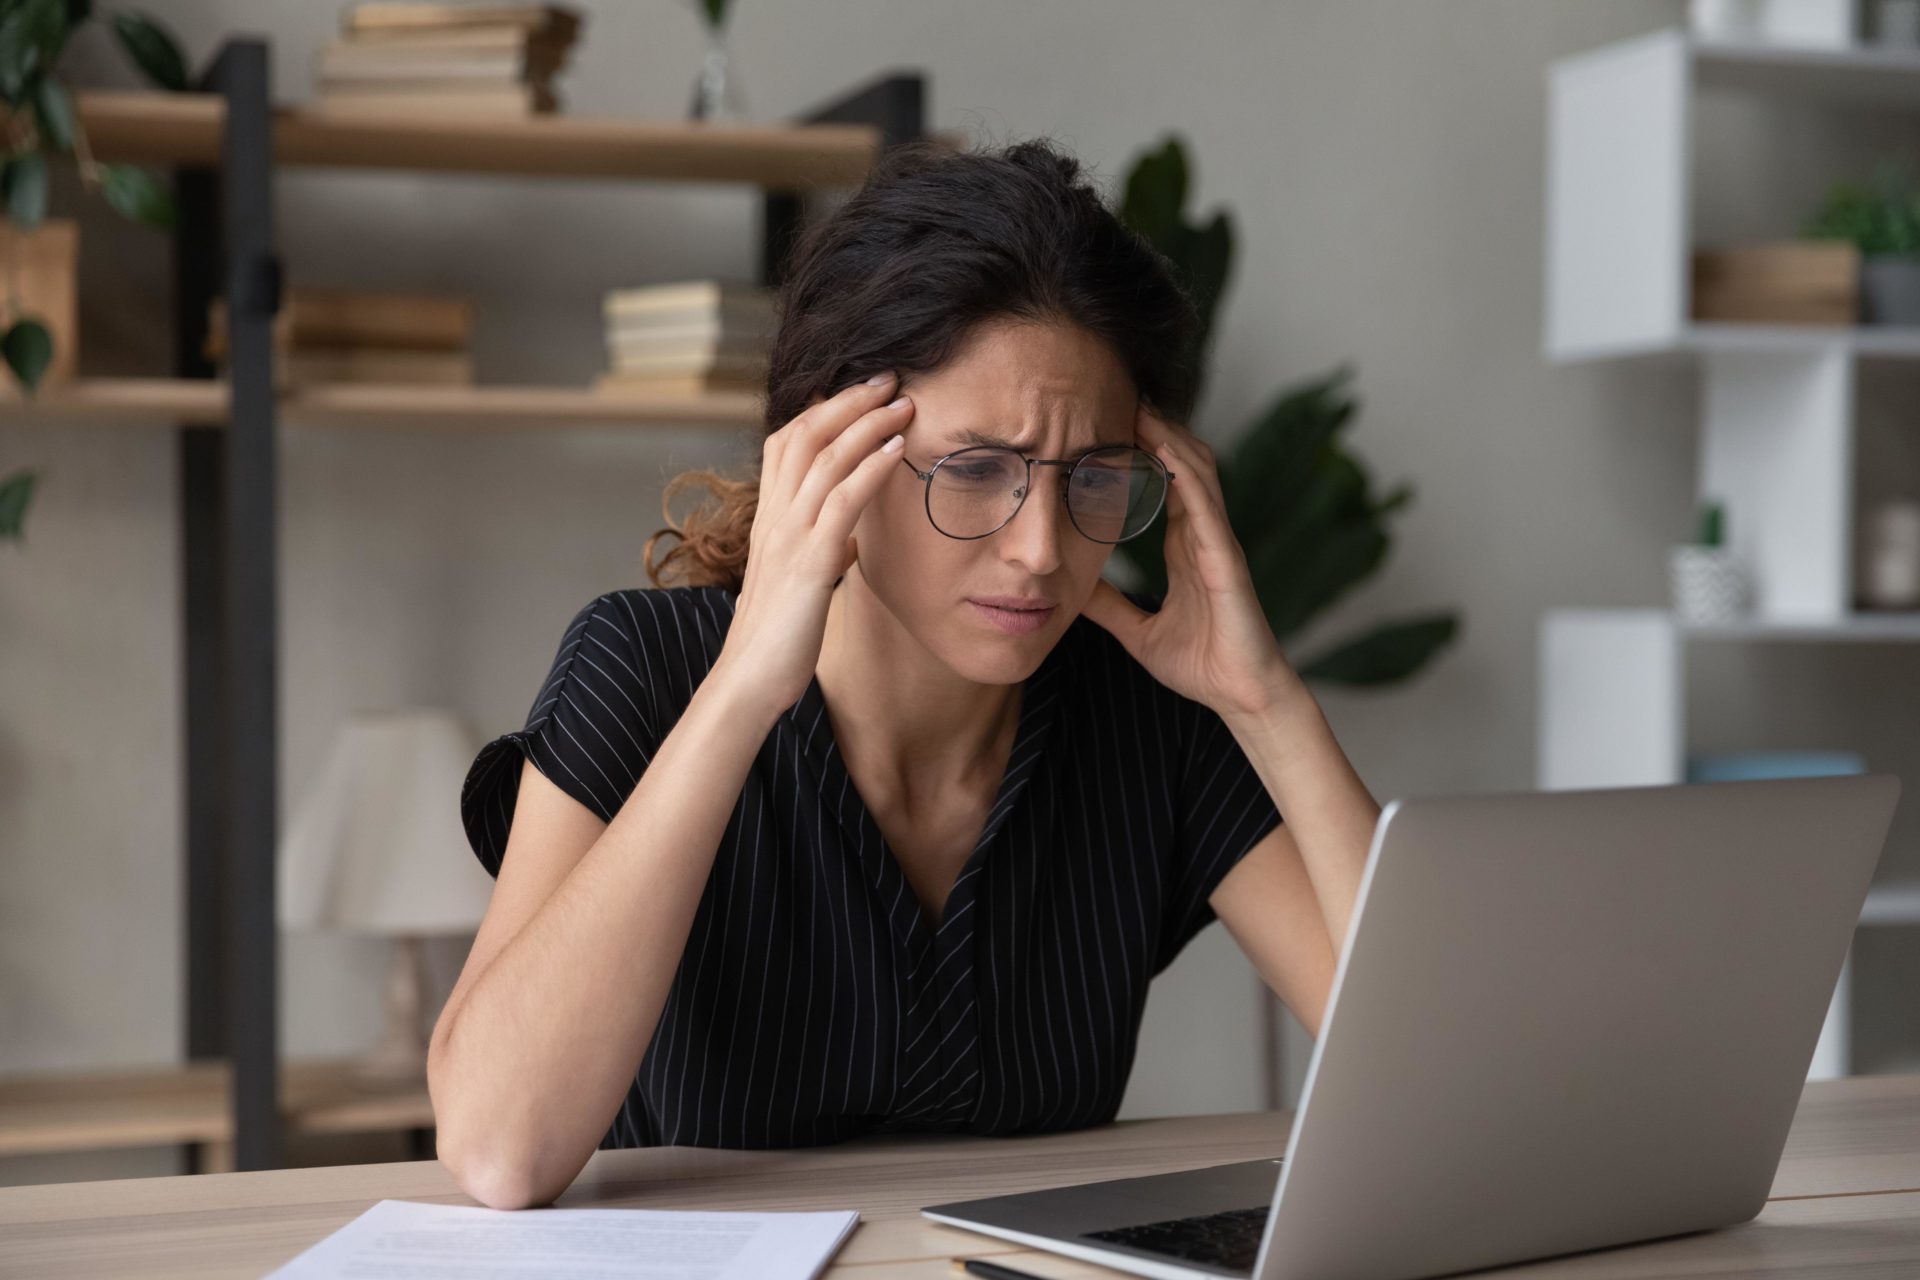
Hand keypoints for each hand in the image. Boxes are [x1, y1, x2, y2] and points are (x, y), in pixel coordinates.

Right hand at [714, 371, 915, 714]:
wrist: (747, 682)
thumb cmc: (776, 639)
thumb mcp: (798, 584)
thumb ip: (818, 552)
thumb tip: (848, 540)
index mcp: (769, 520)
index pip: (787, 443)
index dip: (823, 410)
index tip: (861, 391)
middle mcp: (774, 518)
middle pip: (806, 434)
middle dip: (849, 399)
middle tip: (889, 376)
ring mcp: (789, 538)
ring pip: (825, 459)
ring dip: (868, 423)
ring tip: (904, 402)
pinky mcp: (809, 564)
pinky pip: (841, 502)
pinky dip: (871, 469)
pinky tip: (897, 450)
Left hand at [1079, 403, 1296, 720]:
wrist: (1240, 697)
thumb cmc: (1201, 666)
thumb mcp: (1137, 631)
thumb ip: (1109, 606)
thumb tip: (1072, 588)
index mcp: (1185, 547)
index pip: (1165, 482)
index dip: (1141, 451)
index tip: (1107, 423)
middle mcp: (1203, 536)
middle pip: (1183, 464)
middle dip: (1155, 429)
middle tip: (1118, 396)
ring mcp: (1218, 543)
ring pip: (1198, 473)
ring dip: (1170, 438)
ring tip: (1138, 406)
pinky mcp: (1227, 559)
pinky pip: (1207, 506)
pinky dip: (1188, 475)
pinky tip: (1166, 451)